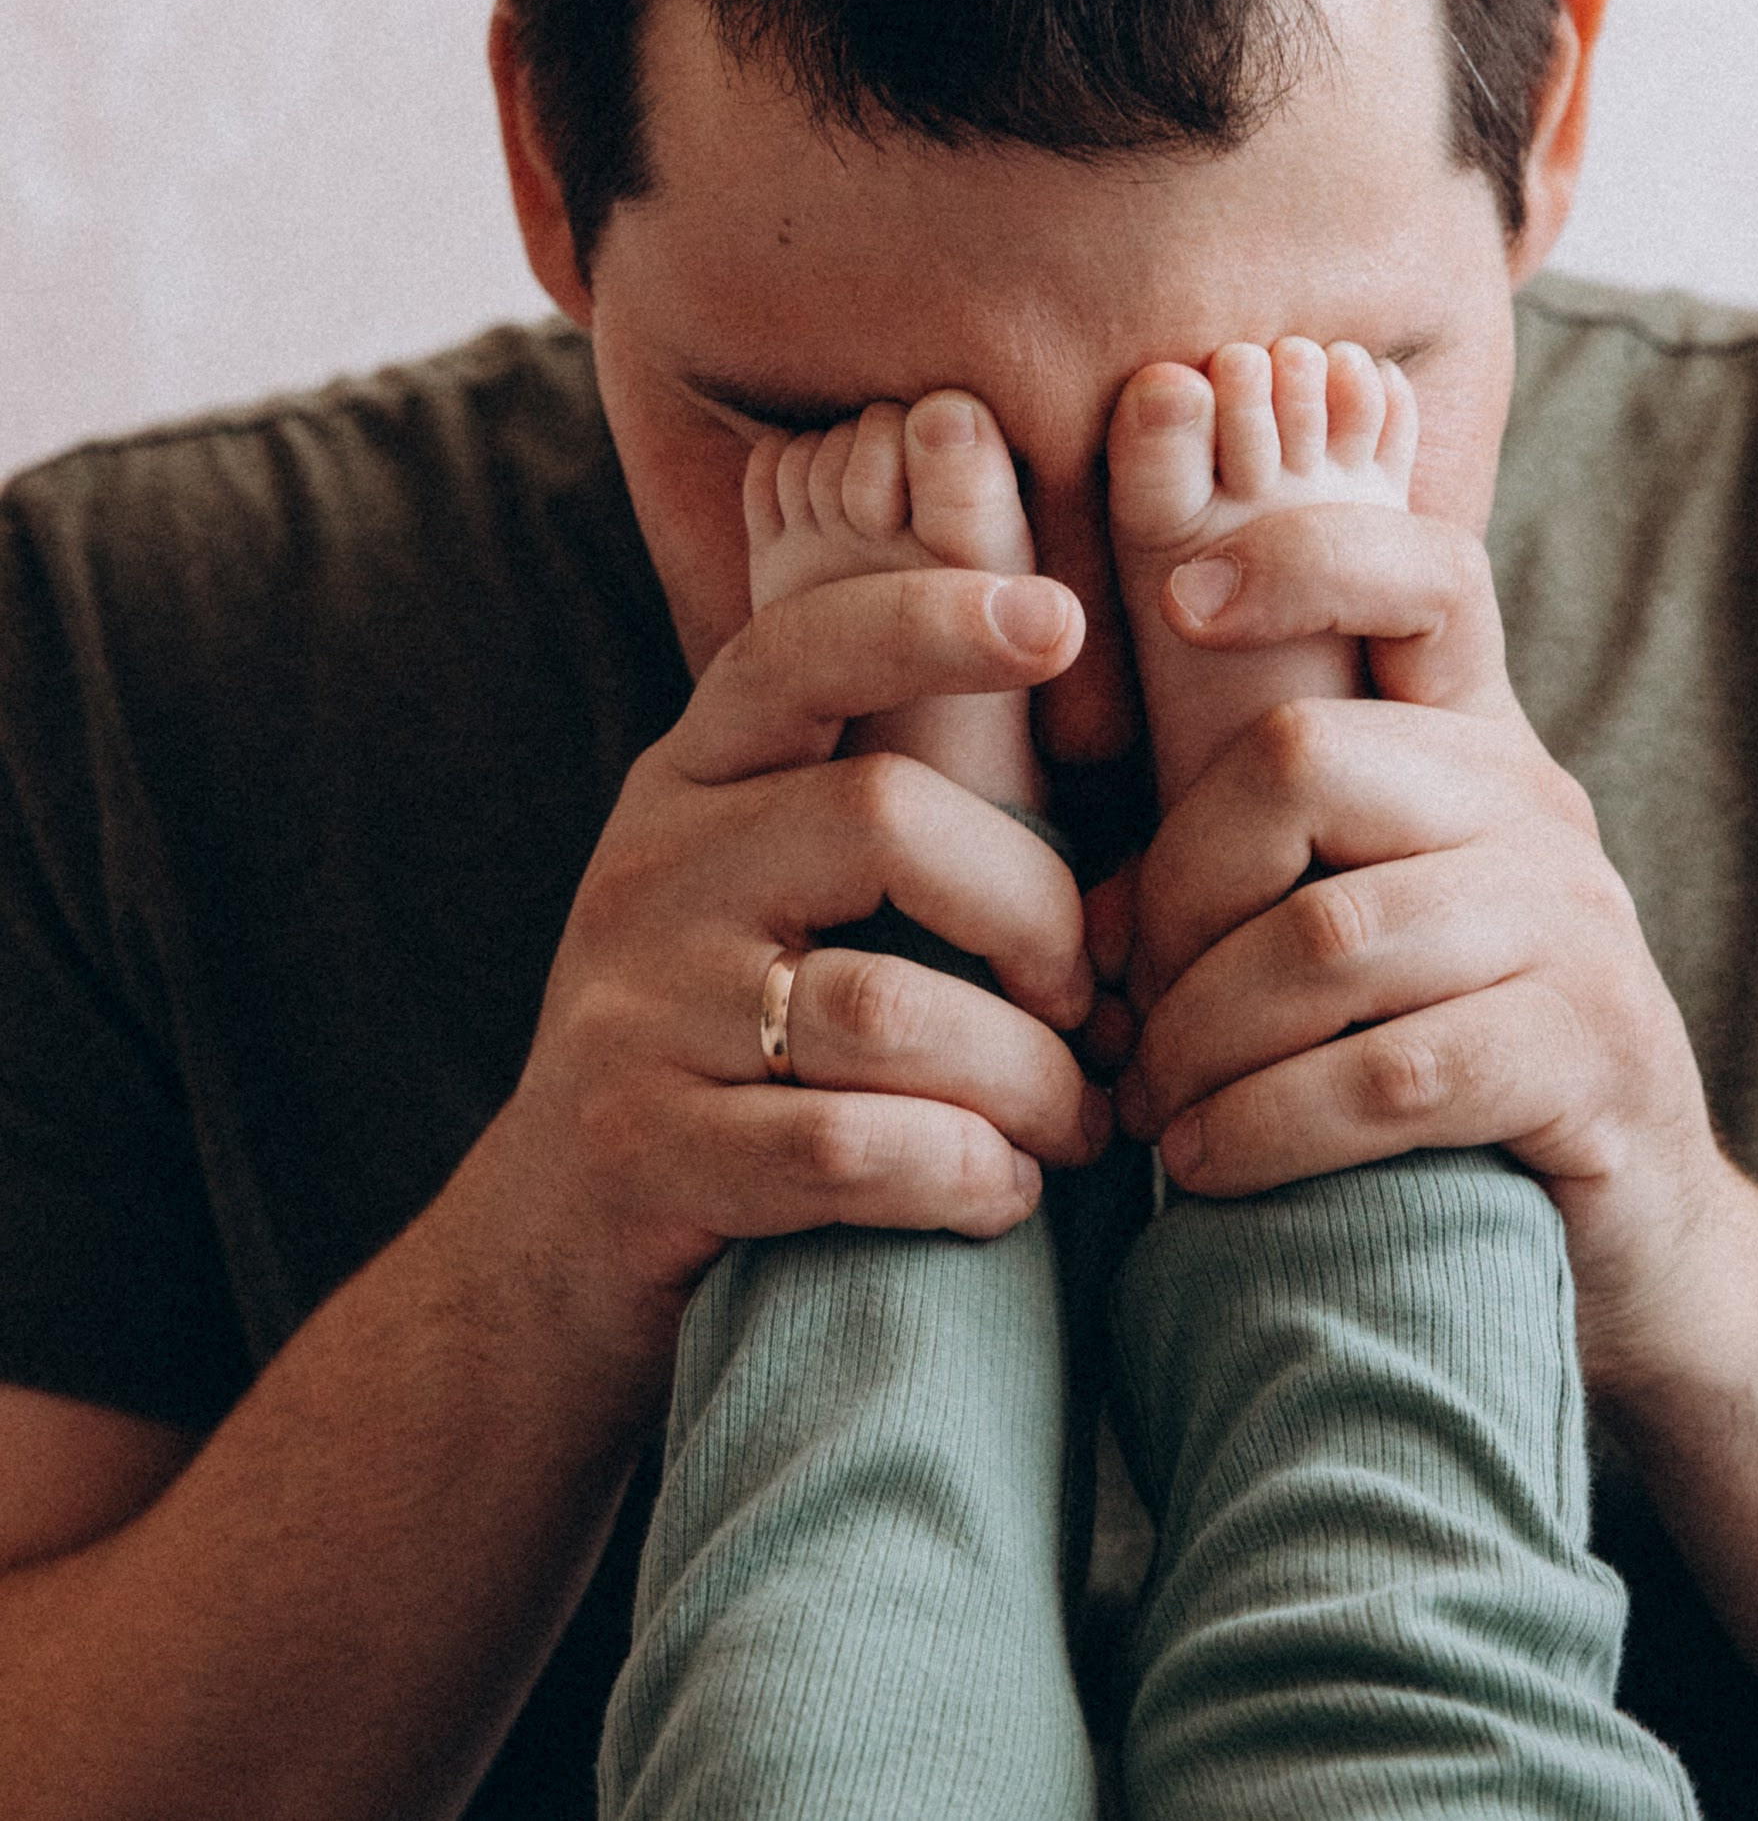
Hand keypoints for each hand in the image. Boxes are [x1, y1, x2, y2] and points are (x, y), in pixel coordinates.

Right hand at [478, 564, 1108, 1392]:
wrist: (544, 1244)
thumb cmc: (719, 1048)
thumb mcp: (760, 896)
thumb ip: (881, 830)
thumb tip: (1108, 850)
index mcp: (693, 781)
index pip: (797, 650)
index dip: (927, 618)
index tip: (1060, 620)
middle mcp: (651, 872)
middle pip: (882, 820)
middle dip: (1033, 915)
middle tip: (1088, 1006)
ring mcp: (634, 1015)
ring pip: (887, 1009)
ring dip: (1027, 1079)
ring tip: (1074, 1123)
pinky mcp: (644, 1154)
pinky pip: (850, 1149)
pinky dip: (965, 1176)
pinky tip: (1004, 1193)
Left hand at [1112, 502, 1730, 1379]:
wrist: (1635, 1243)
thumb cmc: (1441, 1072)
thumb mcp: (1342, 948)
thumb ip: (1228, 895)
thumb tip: (1074, 934)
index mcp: (1472, 746)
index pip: (1424, 574)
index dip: (1301, 557)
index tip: (1180, 603)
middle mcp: (1534, 804)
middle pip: (1302, 756)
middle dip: (1177, 897)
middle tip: (1134, 1017)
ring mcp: (1575, 925)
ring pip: (1324, 938)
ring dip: (1201, 1043)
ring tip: (1156, 1114)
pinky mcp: (1588, 1056)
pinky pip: (1384, 1073)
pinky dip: (1266, 1128)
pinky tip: (1213, 1170)